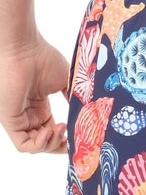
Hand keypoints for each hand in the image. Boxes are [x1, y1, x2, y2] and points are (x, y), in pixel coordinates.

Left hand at [0, 34, 69, 153]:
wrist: (24, 48)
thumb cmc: (42, 58)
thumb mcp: (65, 82)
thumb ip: (75, 98)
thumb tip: (87, 113)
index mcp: (39, 106)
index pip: (52, 131)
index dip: (64, 139)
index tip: (79, 138)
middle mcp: (28, 114)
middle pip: (44, 142)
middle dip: (59, 144)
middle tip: (71, 138)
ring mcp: (18, 118)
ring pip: (34, 145)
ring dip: (51, 144)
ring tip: (60, 131)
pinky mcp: (9, 120)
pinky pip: (23, 144)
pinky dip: (39, 145)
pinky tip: (50, 133)